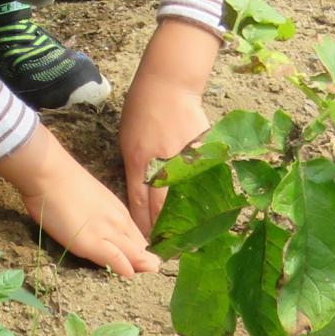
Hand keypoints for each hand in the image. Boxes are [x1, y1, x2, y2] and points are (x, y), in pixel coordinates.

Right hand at [0, 125, 159, 275]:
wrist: (49, 173)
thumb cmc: (63, 182)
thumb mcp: (92, 199)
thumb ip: (101, 215)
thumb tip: (100, 230)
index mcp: (119, 212)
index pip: (139, 240)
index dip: (143, 256)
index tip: (144, 269)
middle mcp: (119, 222)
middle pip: (142, 250)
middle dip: (147, 266)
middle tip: (149, 280)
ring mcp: (108, 232)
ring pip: (136, 256)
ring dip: (141, 270)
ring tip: (146, 286)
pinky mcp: (92, 242)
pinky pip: (116, 260)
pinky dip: (124, 270)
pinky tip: (128, 277)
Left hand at [120, 19, 218, 229]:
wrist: (168, 84)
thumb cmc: (141, 109)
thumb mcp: (128, 140)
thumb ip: (136, 166)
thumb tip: (142, 190)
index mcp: (137, 160)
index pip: (138, 202)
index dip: (141, 225)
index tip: (143, 243)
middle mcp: (159, 163)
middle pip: (160, 205)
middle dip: (161, 230)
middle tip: (164, 251)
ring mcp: (182, 157)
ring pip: (183, 195)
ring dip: (183, 218)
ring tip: (186, 239)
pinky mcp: (200, 151)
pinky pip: (199, 178)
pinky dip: (202, 195)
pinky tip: (205, 211)